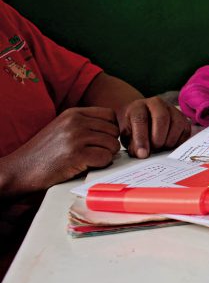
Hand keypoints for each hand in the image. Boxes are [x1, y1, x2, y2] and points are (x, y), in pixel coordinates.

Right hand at [0, 107, 120, 195]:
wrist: (20, 169)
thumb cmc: (44, 153)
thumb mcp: (63, 128)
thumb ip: (85, 124)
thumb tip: (114, 130)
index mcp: (73, 113)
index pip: (110, 114)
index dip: (110, 129)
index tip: (101, 140)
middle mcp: (76, 122)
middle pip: (114, 131)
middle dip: (109, 144)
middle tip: (95, 153)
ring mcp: (76, 137)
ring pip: (112, 145)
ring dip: (106, 155)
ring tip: (90, 160)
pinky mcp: (77, 155)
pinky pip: (106, 158)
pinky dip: (101, 164)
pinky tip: (87, 166)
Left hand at [118, 96, 190, 157]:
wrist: (144, 121)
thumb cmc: (134, 130)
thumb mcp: (128, 137)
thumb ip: (132, 145)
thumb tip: (142, 154)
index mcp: (138, 107)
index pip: (140, 119)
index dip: (141, 138)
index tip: (143, 154)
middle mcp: (156, 104)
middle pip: (162, 118)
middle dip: (158, 139)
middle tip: (155, 150)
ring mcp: (172, 110)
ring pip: (177, 124)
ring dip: (169, 141)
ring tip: (162, 149)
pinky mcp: (183, 118)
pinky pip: (186, 131)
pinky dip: (179, 142)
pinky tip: (170, 146)